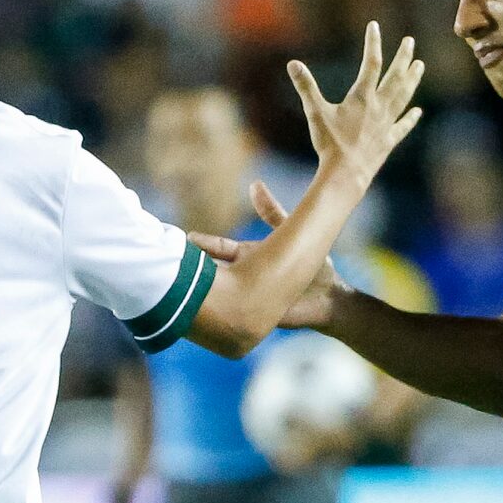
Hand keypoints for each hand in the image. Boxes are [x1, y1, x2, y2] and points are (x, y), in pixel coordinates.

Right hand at [188, 182, 344, 329]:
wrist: (330, 300)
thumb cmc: (316, 268)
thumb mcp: (292, 232)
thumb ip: (271, 211)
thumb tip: (254, 184)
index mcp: (249, 257)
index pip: (219, 250)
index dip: (202, 245)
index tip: (186, 239)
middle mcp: (246, 278)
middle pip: (213, 271)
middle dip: (193, 267)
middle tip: (172, 261)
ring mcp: (249, 299)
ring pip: (220, 293)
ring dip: (202, 290)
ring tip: (181, 287)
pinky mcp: (255, 318)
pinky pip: (235, 315)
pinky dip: (220, 312)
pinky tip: (203, 310)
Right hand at [288, 22, 422, 184]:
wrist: (346, 175)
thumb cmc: (329, 144)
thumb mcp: (315, 112)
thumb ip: (306, 87)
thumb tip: (292, 64)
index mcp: (362, 97)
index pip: (371, 63)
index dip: (373, 43)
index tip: (374, 26)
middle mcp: (378, 107)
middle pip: (395, 76)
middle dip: (403, 57)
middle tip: (410, 41)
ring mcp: (386, 124)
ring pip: (403, 97)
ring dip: (412, 80)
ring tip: (420, 66)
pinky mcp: (388, 141)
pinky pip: (402, 126)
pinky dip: (410, 118)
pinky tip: (418, 112)